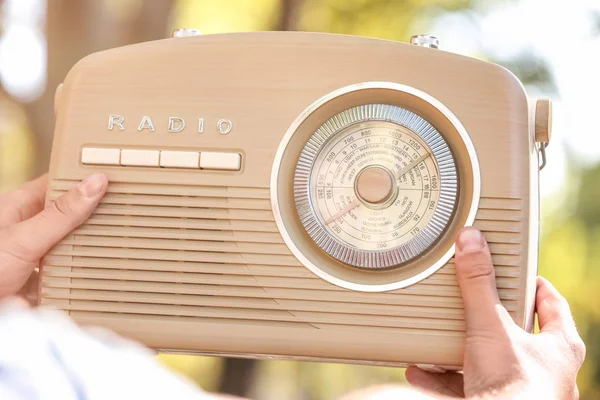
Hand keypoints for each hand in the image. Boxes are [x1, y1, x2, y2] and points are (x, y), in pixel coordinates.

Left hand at [0, 173, 107, 303]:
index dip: (84, 177)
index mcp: (19, 206)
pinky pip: (68, 273)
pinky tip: (99, 271)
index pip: (58, 182)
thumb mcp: (25, 238)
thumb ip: (62, 213)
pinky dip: (82, 274)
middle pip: (68, 214)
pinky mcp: (39, 282)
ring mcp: (34, 256)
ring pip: (70, 244)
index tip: (114, 174)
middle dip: (93, 213)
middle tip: (125, 207)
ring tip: (119, 237)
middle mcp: (27, 229)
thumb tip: (95, 183)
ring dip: (88, 246)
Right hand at [404, 227, 584, 398]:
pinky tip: (421, 370)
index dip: (534, 284)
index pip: (552, 304)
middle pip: (517, 331)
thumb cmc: (512, 387)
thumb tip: (472, 242)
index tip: (516, 272)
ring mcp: (519, 390)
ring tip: (438, 337)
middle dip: (489, 317)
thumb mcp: (490, 326)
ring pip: (489, 361)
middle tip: (471, 299)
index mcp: (558, 347)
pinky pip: (466, 385)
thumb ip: (479, 284)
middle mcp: (544, 370)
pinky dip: (442, 377)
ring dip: (460, 349)